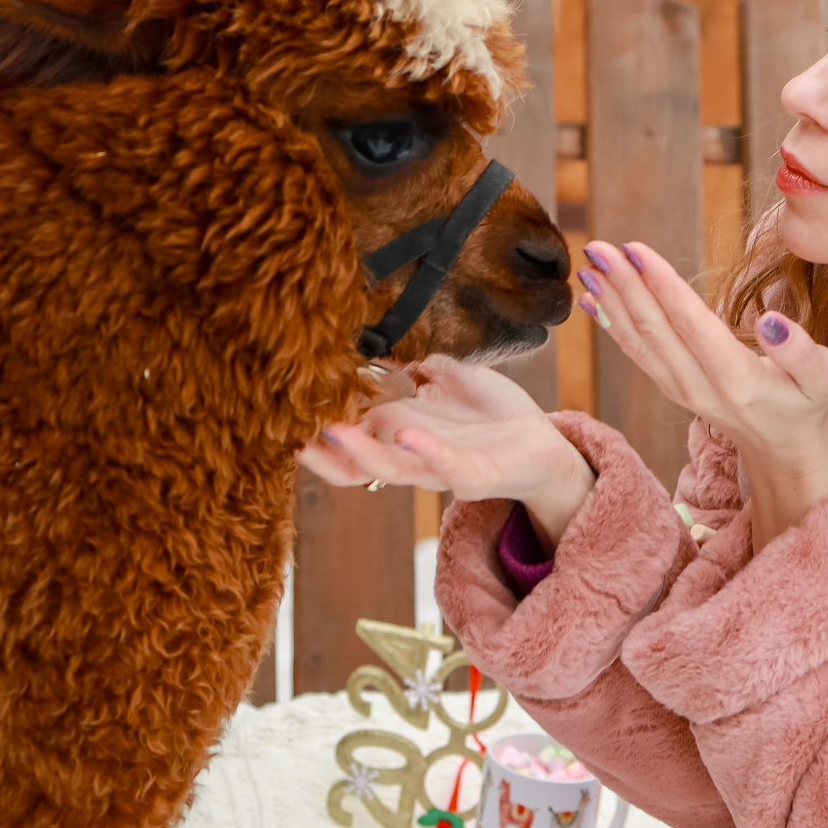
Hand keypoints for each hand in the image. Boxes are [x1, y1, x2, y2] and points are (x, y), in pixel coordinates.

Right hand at [300, 356, 597, 543]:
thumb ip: (415, 368)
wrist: (544, 444)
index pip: (349, 437)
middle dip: (323, 454)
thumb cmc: (494, 415)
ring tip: (332, 430)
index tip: (283, 414)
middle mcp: (412, 457)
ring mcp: (441, 468)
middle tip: (290, 436)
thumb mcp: (449, 379)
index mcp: (401, 434)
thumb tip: (380, 352)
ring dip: (360, 453)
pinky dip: (423, 451)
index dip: (317, 431)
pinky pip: (445, 465)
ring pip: (391, 470)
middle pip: (357, 466)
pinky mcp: (475, 474)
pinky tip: (403, 431)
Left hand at [578, 240, 827, 536]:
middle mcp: (699, 387)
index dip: (661, 285)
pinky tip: (592, 299)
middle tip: (598, 247)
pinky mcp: (671, 389)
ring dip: (611, 300)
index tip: (634, 250)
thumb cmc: (808, 406)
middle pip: (655, 329)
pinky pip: (636, 354)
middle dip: (624, 284)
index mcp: (737, 379)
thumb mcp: (822, 379)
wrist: (787, 453)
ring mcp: (680, 390)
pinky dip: (612, 324)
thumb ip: (799, 351)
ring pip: (639, 341)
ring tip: (589, 264)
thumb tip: (775, 322)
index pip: (691, 323)